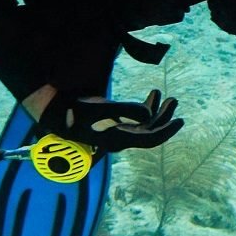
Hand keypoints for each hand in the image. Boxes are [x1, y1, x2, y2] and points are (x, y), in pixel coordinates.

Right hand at [39, 88, 182, 152]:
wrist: (54, 111)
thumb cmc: (74, 110)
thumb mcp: (98, 108)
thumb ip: (124, 110)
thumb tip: (149, 113)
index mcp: (117, 140)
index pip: (150, 139)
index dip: (167, 131)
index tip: (181, 120)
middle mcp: (120, 138)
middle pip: (151, 132)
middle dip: (165, 117)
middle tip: (174, 99)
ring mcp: (117, 131)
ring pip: (145, 125)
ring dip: (158, 112)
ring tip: (166, 96)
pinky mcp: (114, 123)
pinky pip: (137, 119)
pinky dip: (147, 108)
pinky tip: (152, 96)